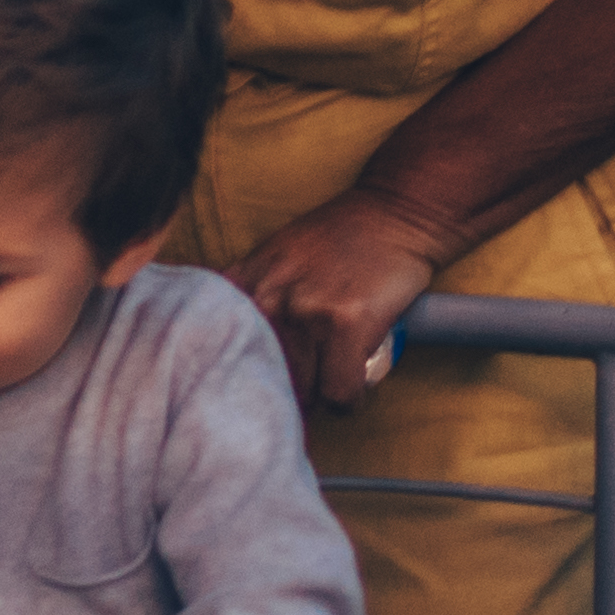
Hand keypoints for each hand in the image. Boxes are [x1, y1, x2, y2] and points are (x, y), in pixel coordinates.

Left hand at [224, 195, 449, 411]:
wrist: (396, 213)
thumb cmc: (340, 239)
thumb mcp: (277, 256)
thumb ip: (251, 296)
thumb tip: (233, 357)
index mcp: (245, 280)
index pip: (218, 350)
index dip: (236, 382)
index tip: (249, 396)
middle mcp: (268, 295)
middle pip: (261, 379)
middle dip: (279, 395)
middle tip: (297, 400)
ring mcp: (306, 310)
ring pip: (302, 392)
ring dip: (317, 398)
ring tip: (332, 383)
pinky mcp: (346, 325)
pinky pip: (339, 393)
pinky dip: (348, 400)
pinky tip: (354, 387)